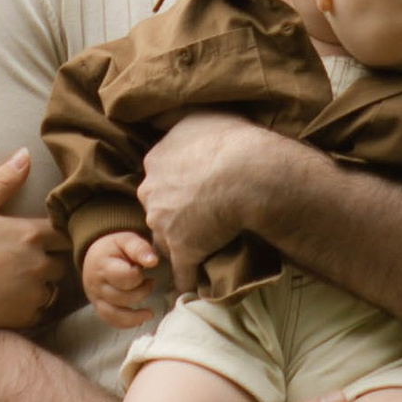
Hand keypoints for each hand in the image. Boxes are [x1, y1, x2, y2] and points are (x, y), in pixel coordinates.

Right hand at [0, 153, 60, 340]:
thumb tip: (25, 154)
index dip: (55, 232)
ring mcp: (35, 293)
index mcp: (29, 235)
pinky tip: (6, 299)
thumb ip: (1, 182)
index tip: (41, 235)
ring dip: (41, 282)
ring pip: (52, 286)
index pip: (63, 231)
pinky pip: (39, 309)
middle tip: (22, 258)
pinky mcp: (27, 316)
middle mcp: (40, 264)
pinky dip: (29, 305)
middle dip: (50, 258)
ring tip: (12, 279)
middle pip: (62, 259)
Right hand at [81, 229, 158, 327]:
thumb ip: (140, 249)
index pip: (125, 278)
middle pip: (122, 298)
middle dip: (141, 292)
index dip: (138, 276)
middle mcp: (96, 284)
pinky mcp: (98, 307)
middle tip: (148, 281)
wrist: (95, 255)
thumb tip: (153, 261)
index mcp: (102, 265)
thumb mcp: (127, 240)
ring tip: (149, 311)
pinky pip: (110, 321)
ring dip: (136, 314)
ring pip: (115, 314)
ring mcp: (95, 297)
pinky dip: (126, 323)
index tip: (141, 269)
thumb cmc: (115, 248)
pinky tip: (140, 319)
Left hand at [139, 112, 279, 293]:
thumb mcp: (201, 114)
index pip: (159, 180)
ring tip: (202, 252)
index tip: (193, 194)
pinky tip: (198, 287)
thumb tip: (164, 115)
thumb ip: (180, 118)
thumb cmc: (233, 140)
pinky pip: (183, 273)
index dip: (176, 188)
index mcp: (156, 159)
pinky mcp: (182, 250)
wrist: (249, 172)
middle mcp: (152, 190)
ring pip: (166, 240)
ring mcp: (164, 223)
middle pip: (158, 210)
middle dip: (175, 217)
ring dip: (182, 247)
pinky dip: (190, 281)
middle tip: (201, 220)